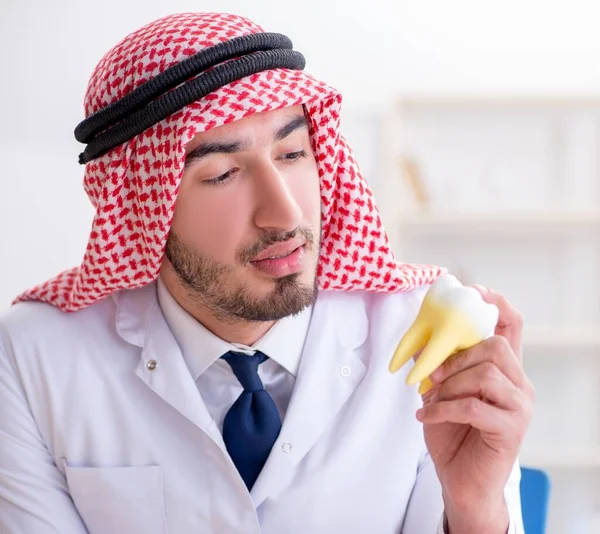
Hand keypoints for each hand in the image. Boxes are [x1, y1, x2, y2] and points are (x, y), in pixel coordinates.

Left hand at [415, 286, 534, 532]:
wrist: (460, 481)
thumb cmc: (452, 432)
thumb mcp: (441, 391)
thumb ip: (441, 365)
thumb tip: (424, 340)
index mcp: (504, 370)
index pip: (512, 327)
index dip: (497, 304)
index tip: (476, 290)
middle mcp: (519, 384)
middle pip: (495, 346)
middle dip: (457, 358)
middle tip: (431, 376)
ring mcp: (519, 407)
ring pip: (486, 374)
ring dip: (449, 385)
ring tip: (430, 400)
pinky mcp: (511, 429)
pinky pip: (474, 406)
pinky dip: (443, 408)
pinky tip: (426, 416)